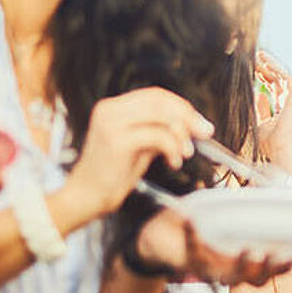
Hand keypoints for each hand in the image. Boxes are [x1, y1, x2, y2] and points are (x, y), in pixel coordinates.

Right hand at [67, 89, 213, 218]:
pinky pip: (157, 135)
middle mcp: (109, 110)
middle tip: (205, 133)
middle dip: (187, 116)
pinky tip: (173, 162)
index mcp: (112, 107)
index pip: (154, 95)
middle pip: (159, 100)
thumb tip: (190, 125)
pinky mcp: (117, 140)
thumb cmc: (111, 175)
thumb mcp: (139, 146)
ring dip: (181, 133)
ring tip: (185, 152)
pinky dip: (172, 148)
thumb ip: (158, 131)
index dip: (181, 106)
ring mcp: (111, 123)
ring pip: (160, 114)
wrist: (86, 197)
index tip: (199, 122)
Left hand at [134, 207, 291, 286]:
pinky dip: (192, 236)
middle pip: (254, 280)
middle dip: (268, 270)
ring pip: (228, 276)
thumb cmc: (198, 220)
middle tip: (276, 255)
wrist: (157, 233)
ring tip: (248, 248)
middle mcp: (227, 269)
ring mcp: (207, 267)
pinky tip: (191, 219)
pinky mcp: (185, 261)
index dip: (281, 268)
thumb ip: (247, 203)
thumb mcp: (225, 212)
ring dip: (241, 264)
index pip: (266, 271)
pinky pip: (191, 252)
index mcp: (240, 259)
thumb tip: (272, 179)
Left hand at [252, 52, 291, 169]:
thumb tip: (258, 96)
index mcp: (281, 108)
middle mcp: (288, 102)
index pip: (274, 87)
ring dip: (272, 65)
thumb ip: (259, 110)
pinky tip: (266, 62)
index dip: (264, 77)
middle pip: (278, 79)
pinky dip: (277, 69)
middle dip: (267, 68)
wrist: (278, 149)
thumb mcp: (258, 123)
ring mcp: (291, 99)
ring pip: (283, 76)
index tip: (254, 68)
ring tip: (261, 55)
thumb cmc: (268, 142)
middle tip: (256, 57)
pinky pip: (286, 78)